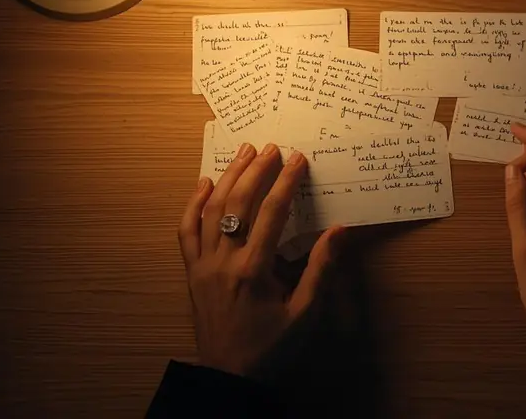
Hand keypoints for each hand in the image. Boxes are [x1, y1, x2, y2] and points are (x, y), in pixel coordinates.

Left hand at [179, 143, 343, 377]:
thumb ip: (320, 270)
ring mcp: (203, 266)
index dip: (286, 182)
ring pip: (210, 211)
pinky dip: (193, 204)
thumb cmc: (272, 349)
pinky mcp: (192, 272)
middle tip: (270, 147)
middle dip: (255, 171)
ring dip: (227, 178)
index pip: (272, 214)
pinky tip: (205, 184)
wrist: (229, 377)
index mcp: (254, 271)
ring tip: (243, 153)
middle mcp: (224, 262)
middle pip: (238, 204)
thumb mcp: (305, 314)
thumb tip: (339, 231)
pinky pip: (186, 231)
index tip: (297, 159)